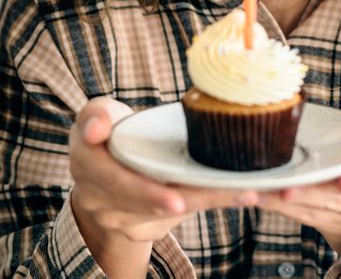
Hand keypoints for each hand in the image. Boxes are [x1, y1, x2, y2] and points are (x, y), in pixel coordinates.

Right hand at [69, 97, 258, 276]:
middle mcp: (102, 202)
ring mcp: (124, 219)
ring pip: (173, 214)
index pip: (117, 182)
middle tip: (235, 194)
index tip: (176, 201)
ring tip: (251, 191)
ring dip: (213, 201)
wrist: (101, 168)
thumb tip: (96, 128)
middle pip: (155, 206)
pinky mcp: (147, 226)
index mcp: (88, 168)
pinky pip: (182, 218)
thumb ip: (96, 114)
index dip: (146, 194)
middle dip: (196, 201)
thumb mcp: (98, 114)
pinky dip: (213, 203)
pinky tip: (245, 194)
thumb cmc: (107, 130)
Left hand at [257, 126, 340, 261]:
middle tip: (288, 190)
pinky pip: (297, 215)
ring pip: (310, 209)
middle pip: (334, 197)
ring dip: (282, 201)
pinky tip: (253, 197)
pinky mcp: (321, 221)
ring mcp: (339, 214)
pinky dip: (274, 205)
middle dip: (309, 193)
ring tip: (256, 191)